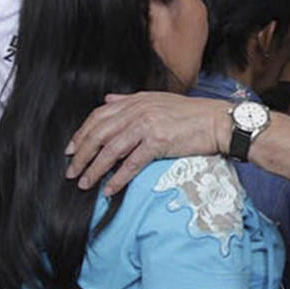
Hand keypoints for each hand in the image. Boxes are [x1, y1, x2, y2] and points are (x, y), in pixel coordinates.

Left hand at [64, 92, 231, 195]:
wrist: (218, 122)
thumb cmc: (193, 114)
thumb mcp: (159, 100)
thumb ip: (130, 100)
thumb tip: (108, 100)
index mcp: (136, 101)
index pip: (99, 116)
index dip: (81, 134)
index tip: (70, 150)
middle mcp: (138, 111)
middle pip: (99, 134)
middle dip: (81, 154)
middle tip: (71, 171)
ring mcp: (147, 126)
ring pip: (111, 150)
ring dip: (94, 169)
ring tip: (85, 183)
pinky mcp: (158, 142)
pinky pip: (132, 163)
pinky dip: (118, 178)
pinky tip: (109, 189)